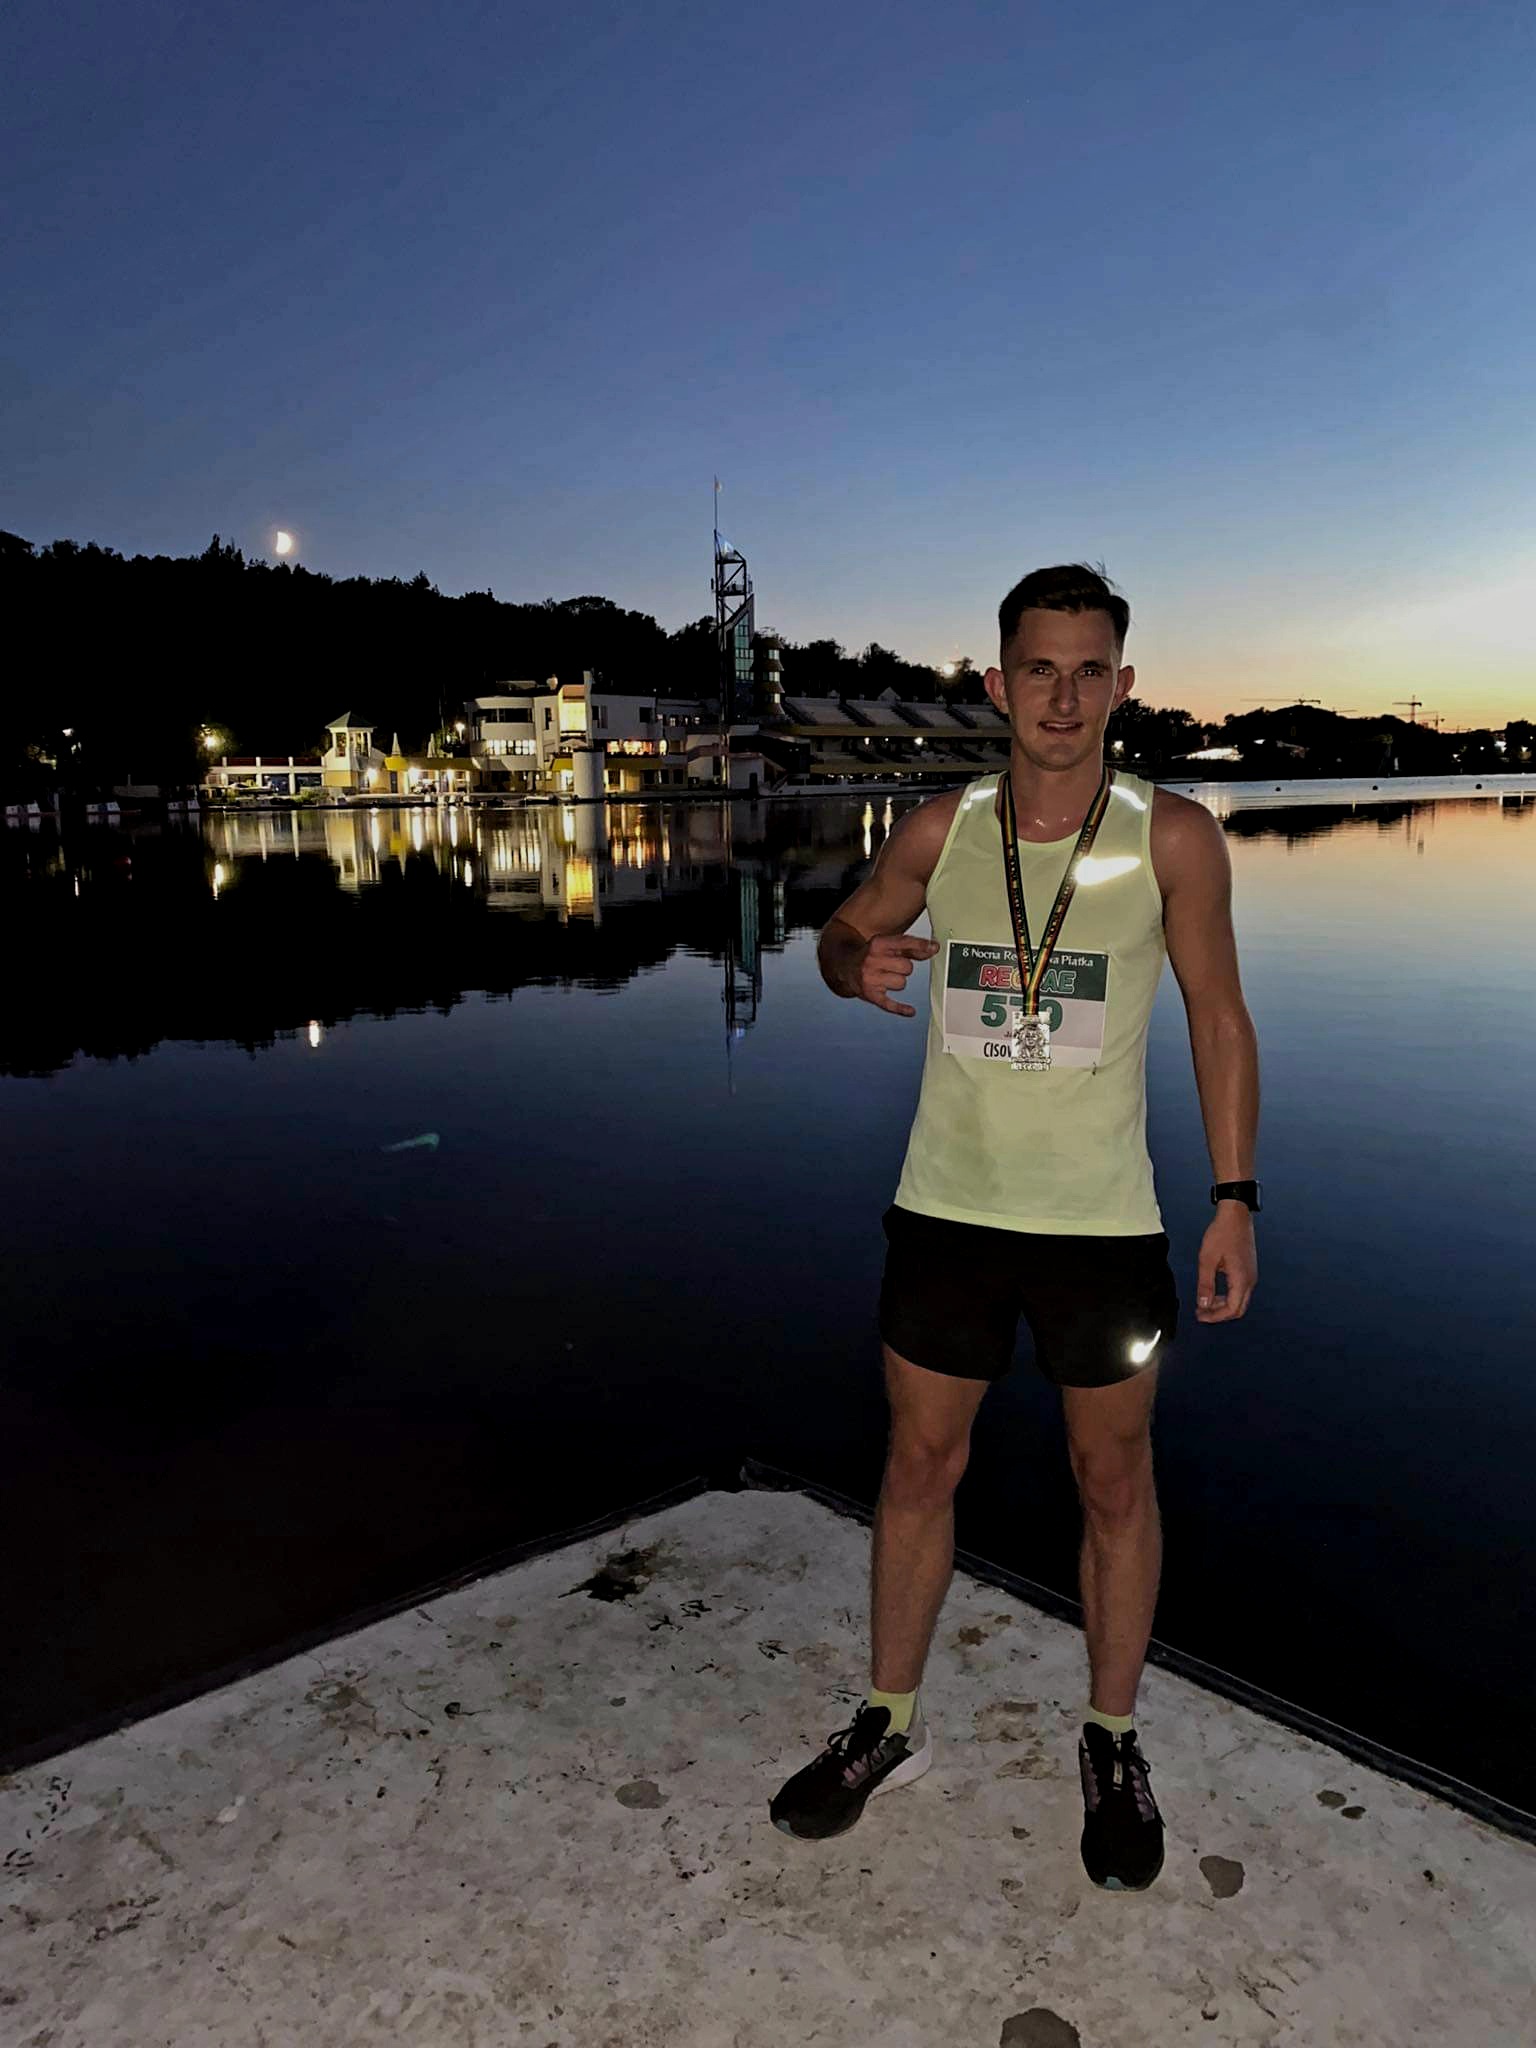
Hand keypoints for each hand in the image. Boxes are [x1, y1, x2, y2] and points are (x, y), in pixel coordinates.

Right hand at [858, 934, 939, 1015]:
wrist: (846, 967)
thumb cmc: (874, 955)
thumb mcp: (889, 946)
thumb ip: (912, 948)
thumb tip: (933, 948)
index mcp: (878, 944)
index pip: (904, 943)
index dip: (920, 946)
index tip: (934, 947)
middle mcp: (872, 960)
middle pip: (907, 967)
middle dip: (904, 968)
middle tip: (892, 967)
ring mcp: (870, 979)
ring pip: (902, 983)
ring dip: (897, 982)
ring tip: (885, 977)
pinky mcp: (870, 995)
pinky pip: (890, 1004)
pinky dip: (900, 1008)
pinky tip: (910, 1011)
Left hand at [1195, 1206, 1256, 1322]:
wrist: (1236, 1216)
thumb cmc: (1223, 1233)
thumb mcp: (1207, 1260)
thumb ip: (1205, 1284)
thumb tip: (1203, 1304)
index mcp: (1241, 1280)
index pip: (1231, 1310)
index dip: (1215, 1317)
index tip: (1200, 1316)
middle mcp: (1250, 1280)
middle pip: (1237, 1309)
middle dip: (1219, 1315)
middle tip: (1202, 1313)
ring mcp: (1251, 1275)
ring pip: (1239, 1301)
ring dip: (1222, 1305)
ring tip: (1205, 1303)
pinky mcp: (1248, 1270)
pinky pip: (1239, 1291)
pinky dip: (1227, 1296)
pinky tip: (1214, 1292)